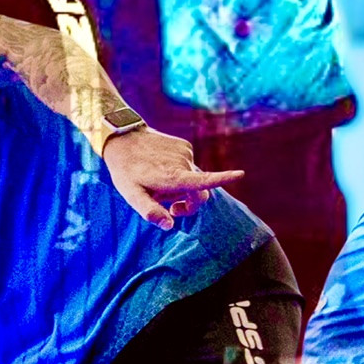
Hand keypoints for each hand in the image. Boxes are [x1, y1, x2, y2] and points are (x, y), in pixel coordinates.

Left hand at [102, 128, 244, 230]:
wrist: (123, 138)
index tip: (240, 173)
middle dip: (190, 203)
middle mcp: (183, 162)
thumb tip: (170, 225)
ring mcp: (185, 152)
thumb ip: (150, 212)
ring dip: (182, 185)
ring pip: (193, 178)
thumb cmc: (126, 171)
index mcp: (173, 177)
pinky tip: (161, 167)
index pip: (202, 181)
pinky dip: (180, 171)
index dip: (223, 179)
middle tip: (171, 209)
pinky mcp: (184, 144)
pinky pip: (188, 165)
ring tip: (158, 180)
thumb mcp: (132, 195)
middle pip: (200, 191)